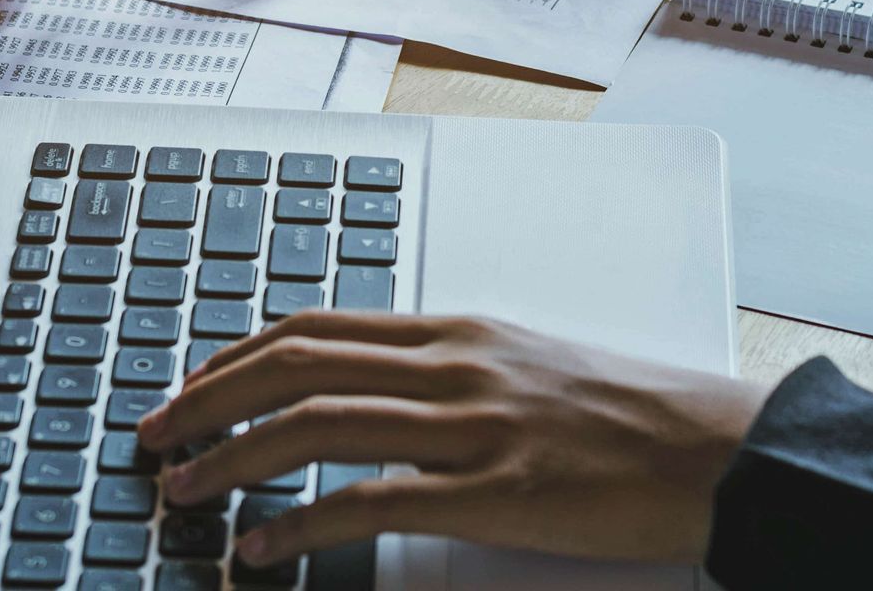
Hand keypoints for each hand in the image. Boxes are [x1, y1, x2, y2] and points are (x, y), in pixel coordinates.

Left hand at [136, 314, 767, 569]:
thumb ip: (448, 370)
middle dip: (207, 398)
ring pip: (319, 423)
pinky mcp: (496, 492)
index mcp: (458, 331)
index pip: (317, 327)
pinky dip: (301, 522)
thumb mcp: (527, 364)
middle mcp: (454, 364)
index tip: (189, 385)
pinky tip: (261, 546)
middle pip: (298, 364)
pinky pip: (374, 501)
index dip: (236, 355)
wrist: (718, 446)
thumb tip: (370, 391)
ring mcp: (473, 425)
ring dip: (233, 456)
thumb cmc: (630, 412)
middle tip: (153, 435)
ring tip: (183, 490)